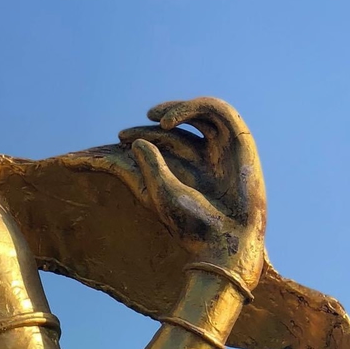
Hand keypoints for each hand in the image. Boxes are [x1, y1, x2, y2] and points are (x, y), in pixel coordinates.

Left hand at [119, 98, 265, 290]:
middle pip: (172, 134)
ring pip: (196, 115)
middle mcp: (200, 160)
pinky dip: (192, 108)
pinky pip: (216, 110)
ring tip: (152, 118)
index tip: (110, 145)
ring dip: (174, 110)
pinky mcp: (238, 139)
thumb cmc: (192, 224)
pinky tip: (167, 123)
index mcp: (182, 174)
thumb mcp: (160, 193)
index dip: (134, 142)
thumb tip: (135, 143)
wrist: (227, 240)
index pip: (156, 149)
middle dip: (147, 131)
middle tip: (122, 136)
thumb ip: (147, 167)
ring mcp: (219, 148)